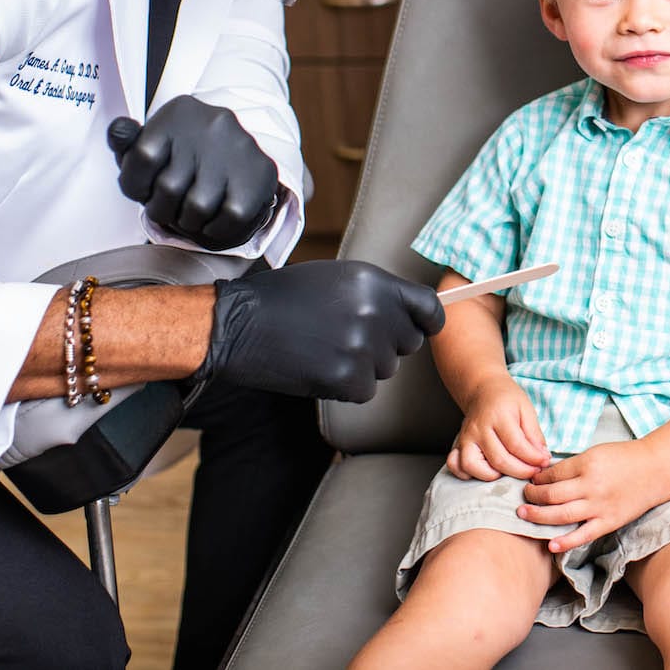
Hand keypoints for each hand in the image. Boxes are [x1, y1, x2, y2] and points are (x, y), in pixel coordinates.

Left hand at [107, 98, 279, 250]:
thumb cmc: (182, 158)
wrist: (234, 158)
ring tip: (192, 212)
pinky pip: (229, 218)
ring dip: (189, 222)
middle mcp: (213, 122)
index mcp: (179, 111)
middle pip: (169, 188)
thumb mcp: (151, 145)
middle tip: (171, 206)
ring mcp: (240, 146)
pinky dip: (217, 229)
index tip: (146, 190)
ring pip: (198, 207)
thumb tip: (118, 129)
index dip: (137, 186)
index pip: (141, 157)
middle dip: (163, 209)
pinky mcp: (261, 172)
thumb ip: (127, 143)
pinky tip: (214, 217)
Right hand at [193, 260, 444, 402]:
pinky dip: (346, 386)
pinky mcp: (346, 377)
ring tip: (326, 347)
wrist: (241, 324)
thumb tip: (409, 314)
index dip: (429, 322)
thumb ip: (377, 293)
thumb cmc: (285, 297)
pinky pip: (364, 391)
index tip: (424, 328)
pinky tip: (319, 367)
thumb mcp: (338, 278)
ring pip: (385, 369)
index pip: (429, 308)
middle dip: (387, 344)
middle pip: (408, 343)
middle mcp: (376, 312)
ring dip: (363, 365)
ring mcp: (362, 347)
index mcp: (375, 282)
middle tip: (349, 337)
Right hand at [447, 376, 551, 480]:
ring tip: (509, 471)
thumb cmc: (506, 399)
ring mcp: (465, 438)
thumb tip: (542, 457)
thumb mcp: (527, 409)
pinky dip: (468, 474)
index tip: (544, 462)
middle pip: (499, 460)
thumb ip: (535, 434)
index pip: (516, 445)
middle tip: (534, 470)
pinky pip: (456, 466)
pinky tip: (485, 471)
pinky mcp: (457, 445)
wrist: (483, 389)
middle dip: (521, 470)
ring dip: (494, 476)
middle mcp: (478, 429)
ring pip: (473, 467)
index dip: (533, 458)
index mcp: (498, 416)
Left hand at [517, 438, 669, 553]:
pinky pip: (583, 534)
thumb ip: (574, 465)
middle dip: (532, 496)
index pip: (553, 474)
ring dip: (539, 516)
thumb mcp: (596, 452)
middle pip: (552, 495)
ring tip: (524, 515)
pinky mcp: (609, 521)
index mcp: (588, 463)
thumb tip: (548, 476)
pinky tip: (550, 544)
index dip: (538, 478)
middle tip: (523, 497)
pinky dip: (565, 541)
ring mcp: (600, 506)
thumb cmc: (625, 457)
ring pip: (561, 515)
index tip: (532, 480)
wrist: (655, 469)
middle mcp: (591, 485)